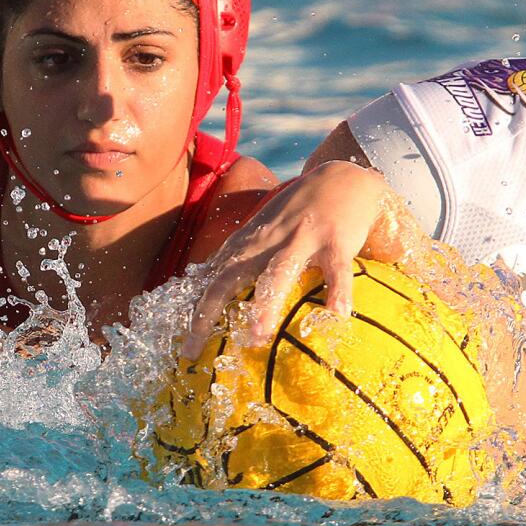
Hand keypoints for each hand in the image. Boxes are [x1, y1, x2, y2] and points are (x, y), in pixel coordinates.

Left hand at [183, 161, 403, 359]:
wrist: (343, 177)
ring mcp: (302, 238)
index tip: (182, 345)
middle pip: (229, 276)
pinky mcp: (336, 239)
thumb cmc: (298, 212)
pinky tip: (338, 315)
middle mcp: (268, 239)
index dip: (192, 309)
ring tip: (258, 336)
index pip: (210, 277)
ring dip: (266, 303)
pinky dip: (338, 291)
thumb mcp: (262, 230)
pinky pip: (336, 270)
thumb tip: (206, 286)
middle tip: (192, 348)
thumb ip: (239, 255)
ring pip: (279, 272)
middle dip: (207, 311)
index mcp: (248, 241)